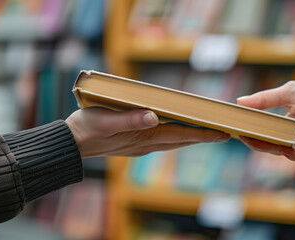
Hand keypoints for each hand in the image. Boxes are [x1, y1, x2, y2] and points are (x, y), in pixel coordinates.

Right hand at [66, 107, 229, 157]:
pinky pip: (163, 139)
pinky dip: (176, 135)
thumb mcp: (105, 121)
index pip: (179, 135)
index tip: (222, 133)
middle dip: (203, 136)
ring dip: (192, 136)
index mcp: (142, 137)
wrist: (70, 144)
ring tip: (209, 131)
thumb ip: (129, 120)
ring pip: (173, 140)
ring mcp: (141, 144)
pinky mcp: (135, 142)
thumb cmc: (85, 129)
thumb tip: (154, 116)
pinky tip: (180, 130)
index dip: (202, 134)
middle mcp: (146, 143)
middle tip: (224, 132)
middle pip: (181, 139)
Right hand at [237, 79, 294, 160]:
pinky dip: (290, 153)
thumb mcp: (289, 92)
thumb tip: (240, 101)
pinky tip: (280, 147)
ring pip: (280, 151)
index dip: (249, 129)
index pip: (261, 130)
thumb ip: (265, 99)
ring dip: (267, 147)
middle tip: (241, 134)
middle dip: (253, 140)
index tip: (235, 126)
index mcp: (283, 123)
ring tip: (254, 139)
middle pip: (267, 143)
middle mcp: (290, 136)